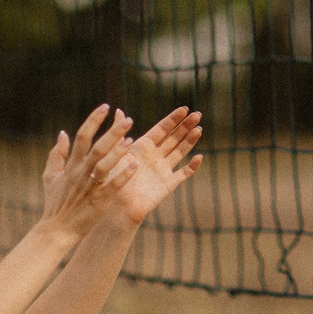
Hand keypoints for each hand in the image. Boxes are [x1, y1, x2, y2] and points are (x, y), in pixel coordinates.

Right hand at [36, 104, 137, 241]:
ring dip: (118, 153)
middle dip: (112, 133)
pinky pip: (113, 186)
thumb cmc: (55, 203)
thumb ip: (56, 154)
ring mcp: (90, 187)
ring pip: (104, 165)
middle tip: (128, 119)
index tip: (106, 106)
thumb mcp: (50, 176)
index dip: (94, 120)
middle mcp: (81, 173)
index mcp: (71, 165)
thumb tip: (62, 132)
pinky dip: (123, 175)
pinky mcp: (99, 201)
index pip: (82, 137)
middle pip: (97, 148)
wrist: (56, 230)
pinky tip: (135, 165)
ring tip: (131, 140)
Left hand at [104, 106, 202, 226]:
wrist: (117, 205)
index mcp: (144, 147)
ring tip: (199, 128)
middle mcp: (156, 156)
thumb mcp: (116, 153)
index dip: (173, 119)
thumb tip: (119, 111)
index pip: (162, 129)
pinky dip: (192, 166)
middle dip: (185, 126)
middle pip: (174, 138)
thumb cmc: (113, 179)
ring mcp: (163, 169)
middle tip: (197, 114)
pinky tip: (199, 158)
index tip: (185, 108)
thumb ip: (119, 132)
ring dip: (190, 140)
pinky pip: (183, 173)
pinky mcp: (169, 183)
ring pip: (181, 151)